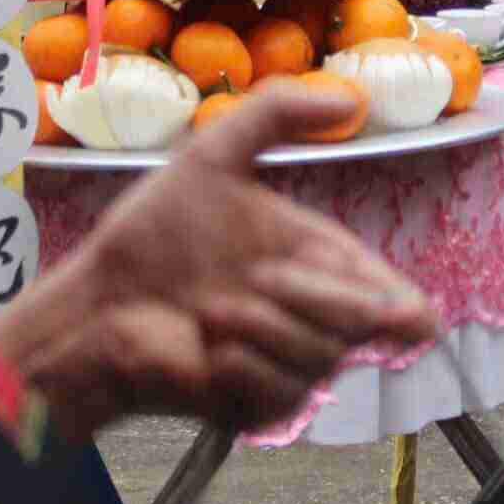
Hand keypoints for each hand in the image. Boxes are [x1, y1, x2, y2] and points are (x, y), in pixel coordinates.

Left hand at [0, 79, 438, 438]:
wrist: (99, 301)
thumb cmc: (153, 232)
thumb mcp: (211, 156)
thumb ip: (276, 113)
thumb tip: (348, 96)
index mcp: (320, 264)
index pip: (395, 298)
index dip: (403, 307)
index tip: (403, 314)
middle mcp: (316, 318)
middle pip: (368, 324)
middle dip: (313, 296)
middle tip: (258, 275)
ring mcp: (291, 366)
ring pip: (322, 357)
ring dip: (260, 326)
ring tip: (210, 309)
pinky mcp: (260, 407)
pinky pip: (281, 390)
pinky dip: (240, 363)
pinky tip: (206, 349)